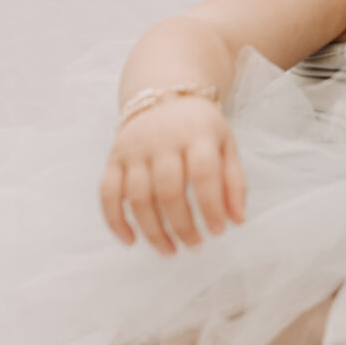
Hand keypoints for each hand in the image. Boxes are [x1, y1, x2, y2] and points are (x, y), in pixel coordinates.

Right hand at [100, 96, 246, 253]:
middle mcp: (162, 140)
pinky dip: (116, 221)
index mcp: (196, 134)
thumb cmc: (199, 127)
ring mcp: (134, 149)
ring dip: (153, 231)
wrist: (162, 94)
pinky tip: (131, 241)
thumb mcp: (226, 143)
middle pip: (168, 190)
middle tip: (194, 246)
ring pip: (138, 197)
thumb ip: (234, 181)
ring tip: (169, 250)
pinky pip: (108, 193)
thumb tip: (237, 220)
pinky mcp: (114, 158)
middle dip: (182, 225)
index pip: (203, 174)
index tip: (218, 232)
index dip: (211, 207)